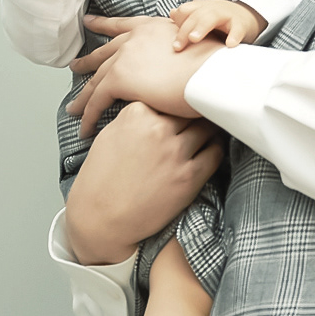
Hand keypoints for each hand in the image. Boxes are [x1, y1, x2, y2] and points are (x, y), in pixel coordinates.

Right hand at [65, 102, 223, 264]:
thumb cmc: (99, 181)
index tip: (179, 101)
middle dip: (193, 109)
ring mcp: (175, 152)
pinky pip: (215, 153)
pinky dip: (215, 148)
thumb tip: (154, 107)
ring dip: (208, 127)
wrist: (101, 220)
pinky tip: (211, 148)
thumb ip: (133, 117)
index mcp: (135, 114)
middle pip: (188, 108)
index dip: (173, 99)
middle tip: (200, 111)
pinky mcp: (189, 176)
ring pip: (206, 127)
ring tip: (209, 128)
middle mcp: (157, 129)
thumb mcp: (108, 136)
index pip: (166, 95)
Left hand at [69, 16, 221, 136]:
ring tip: (74, 109)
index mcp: (150, 27)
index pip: (120, 25)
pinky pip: (97, 100)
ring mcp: (125, 57)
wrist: (211, 73)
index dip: (102, 23)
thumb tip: (179, 59)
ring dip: (83, 97)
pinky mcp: (120, 79)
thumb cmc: (211, 65)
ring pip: (96, 80)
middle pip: (103, 53)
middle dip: (87, 62)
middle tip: (74, 66)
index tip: (88, 21)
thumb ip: (177, 50)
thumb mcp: (193, 46)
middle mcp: (134, 38)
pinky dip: (89, 116)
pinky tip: (85, 128)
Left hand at [170, 0, 265, 49]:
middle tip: (177, 47)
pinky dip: (234, 36)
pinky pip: (237, 29)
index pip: (185, 10)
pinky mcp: (241, 24)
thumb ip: (188, 16)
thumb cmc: (221, 19)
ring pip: (212, 17)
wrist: (248, 13)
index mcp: (201, 8)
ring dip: (201, 27)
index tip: (174, 44)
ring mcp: (227, 15)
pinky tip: (229, 44)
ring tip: (194, 39)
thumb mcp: (204, 15)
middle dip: (185, 29)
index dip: (178, 23)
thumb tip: (172, 13)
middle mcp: (212, 9)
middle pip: (195, 15)